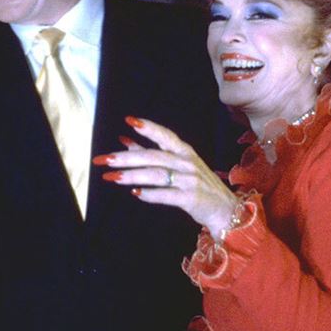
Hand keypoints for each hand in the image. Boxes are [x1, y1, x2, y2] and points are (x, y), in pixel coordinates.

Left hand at [94, 117, 236, 235]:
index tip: (128, 120)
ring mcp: (190, 180)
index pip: (165, 135)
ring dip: (133, 176)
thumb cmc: (197, 186)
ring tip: (111, 177)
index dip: (148, 127)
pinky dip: (150, 194)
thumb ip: (150, 154)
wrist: (225, 209)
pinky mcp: (191, 199)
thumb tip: (124, 141)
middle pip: (154, 156)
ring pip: (157, 175)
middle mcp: (188, 163)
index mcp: (185, 152)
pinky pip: (167, 195)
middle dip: (127, 157)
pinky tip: (135, 194)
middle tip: (105, 159)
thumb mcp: (178, 166)